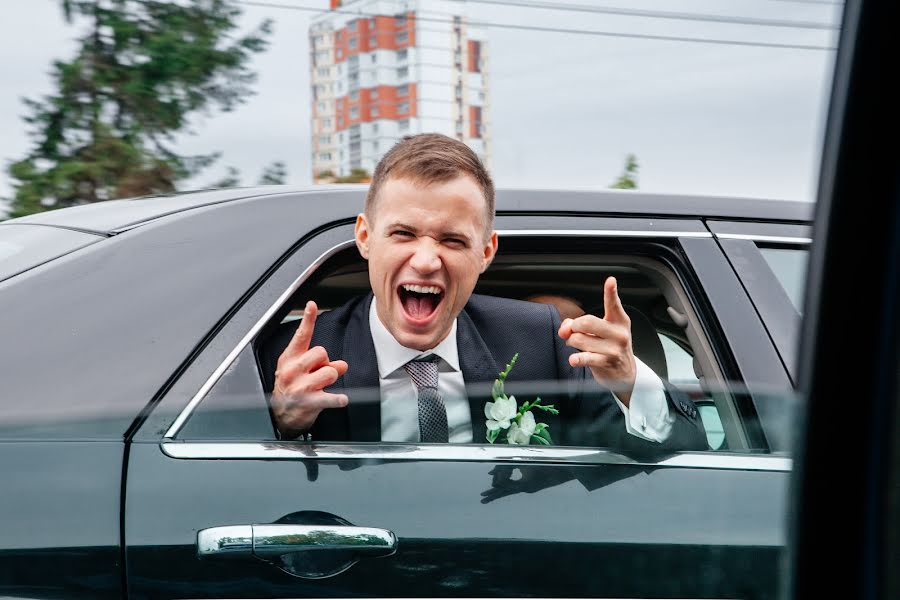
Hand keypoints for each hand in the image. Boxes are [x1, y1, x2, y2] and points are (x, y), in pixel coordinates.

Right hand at [272, 301, 348, 437]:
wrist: (280, 416)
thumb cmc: (291, 389)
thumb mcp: (302, 372)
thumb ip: (323, 364)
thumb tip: (342, 364)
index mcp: (289, 359)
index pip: (300, 336)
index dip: (307, 320)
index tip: (312, 305)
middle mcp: (292, 370)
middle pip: (321, 352)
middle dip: (325, 361)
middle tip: (319, 371)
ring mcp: (299, 387)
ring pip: (329, 371)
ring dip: (331, 378)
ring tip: (322, 385)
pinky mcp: (307, 402)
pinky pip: (329, 397)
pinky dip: (338, 399)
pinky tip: (341, 399)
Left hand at [557, 276, 636, 405]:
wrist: (624, 372)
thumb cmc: (610, 346)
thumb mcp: (602, 331)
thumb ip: (581, 324)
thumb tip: (565, 328)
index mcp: (619, 321)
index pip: (614, 304)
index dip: (611, 292)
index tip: (610, 281)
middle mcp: (619, 333)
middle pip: (586, 321)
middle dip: (573, 326)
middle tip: (573, 331)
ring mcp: (613, 349)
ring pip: (579, 339)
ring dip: (571, 342)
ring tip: (576, 345)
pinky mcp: (606, 363)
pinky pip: (584, 357)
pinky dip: (575, 358)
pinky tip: (574, 359)